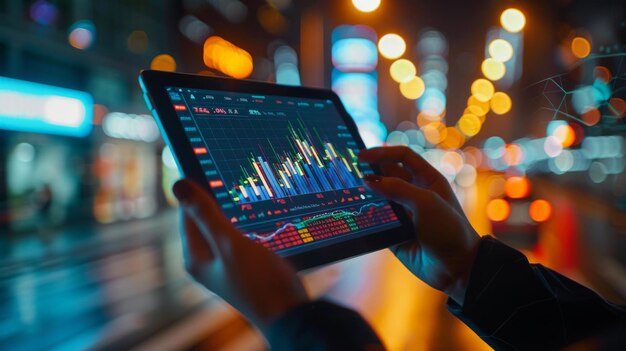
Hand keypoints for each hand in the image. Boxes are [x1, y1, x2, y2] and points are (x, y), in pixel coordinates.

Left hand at [172, 179, 308, 331]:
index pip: (187, 213)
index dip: (197, 189)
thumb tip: (179, 184)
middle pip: (206, 218)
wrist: (289, 311)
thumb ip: (206, 214)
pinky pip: (240, 234)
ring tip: (248, 190)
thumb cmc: (258, 281)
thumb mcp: (230, 243)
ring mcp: (226, 262)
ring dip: (234, 209)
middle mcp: (206, 260)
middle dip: (217, 198)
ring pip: (225, 225)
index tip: (211, 165)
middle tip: (233, 175)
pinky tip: (260, 212)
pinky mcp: (245, 262)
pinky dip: (247, 222)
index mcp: (195, 257)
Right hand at [358, 146, 480, 303]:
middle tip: (351, 175)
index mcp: (427, 179)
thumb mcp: (425, 202)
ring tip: (349, 195)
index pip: (402, 156)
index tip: (361, 156)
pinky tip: (355, 215)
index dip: (382, 153)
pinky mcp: (394, 232)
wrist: (456, 268)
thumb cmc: (449, 229)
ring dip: (366, 196)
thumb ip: (396, 188)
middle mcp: (415, 193)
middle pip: (387, 175)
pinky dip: (366, 218)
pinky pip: (376, 221)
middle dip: (370, 174)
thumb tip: (368, 181)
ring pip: (379, 198)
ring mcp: (404, 213)